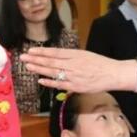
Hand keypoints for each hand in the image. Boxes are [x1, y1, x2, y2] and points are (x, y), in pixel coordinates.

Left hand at [20, 47, 136, 92]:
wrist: (113, 74)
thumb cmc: (99, 64)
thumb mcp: (85, 54)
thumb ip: (70, 56)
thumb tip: (55, 56)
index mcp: (76, 54)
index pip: (55, 53)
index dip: (42, 52)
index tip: (30, 50)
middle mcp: (73, 64)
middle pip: (51, 62)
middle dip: (36, 60)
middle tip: (23, 58)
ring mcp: (74, 76)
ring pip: (54, 72)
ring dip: (40, 70)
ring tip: (28, 66)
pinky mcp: (76, 86)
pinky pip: (60, 85)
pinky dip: (50, 83)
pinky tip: (40, 80)